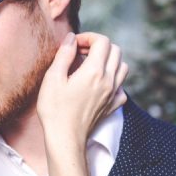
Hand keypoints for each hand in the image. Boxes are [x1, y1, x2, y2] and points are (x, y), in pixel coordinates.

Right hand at [37, 32, 127, 151]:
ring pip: (123, 67)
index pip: (102, 41)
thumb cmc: (55, 109)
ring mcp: (113, 94)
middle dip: (99, 45)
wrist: (65, 138)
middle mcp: (108, 80)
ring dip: (109, 60)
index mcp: (94, 71)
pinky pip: (122, 87)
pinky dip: (114, 79)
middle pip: (116, 51)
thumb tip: (71, 38)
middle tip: (81, 51)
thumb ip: (64, 54)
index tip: (74, 44)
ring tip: (91, 65)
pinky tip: (99, 84)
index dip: (88, 37)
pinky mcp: (112, 105)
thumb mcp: (53, 78)